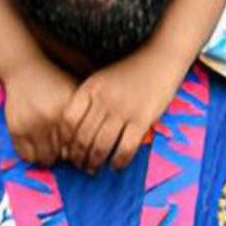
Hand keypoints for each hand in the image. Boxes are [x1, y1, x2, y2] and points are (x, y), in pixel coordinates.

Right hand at [1, 56, 77, 165]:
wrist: (25, 70)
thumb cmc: (56, 83)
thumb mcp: (75, 93)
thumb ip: (85, 117)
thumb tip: (89, 147)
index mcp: (66, 111)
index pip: (77, 146)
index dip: (78, 150)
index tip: (78, 148)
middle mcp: (48, 119)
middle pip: (61, 155)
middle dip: (65, 154)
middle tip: (64, 148)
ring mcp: (30, 126)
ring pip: (44, 159)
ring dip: (49, 156)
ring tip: (51, 146)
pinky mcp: (15, 129)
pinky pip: (25, 155)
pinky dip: (32, 154)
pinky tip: (37, 145)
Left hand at [62, 50, 185, 171]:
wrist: (161, 57)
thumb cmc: (130, 69)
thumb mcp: (101, 77)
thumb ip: (88, 99)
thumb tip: (75, 129)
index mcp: (90, 88)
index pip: (68, 120)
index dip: (64, 139)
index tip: (66, 148)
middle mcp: (103, 100)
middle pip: (82, 136)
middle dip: (78, 157)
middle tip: (79, 165)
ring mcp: (123, 110)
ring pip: (101, 146)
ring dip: (95, 162)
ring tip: (93, 169)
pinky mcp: (143, 119)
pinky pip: (126, 148)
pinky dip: (118, 161)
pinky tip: (116, 166)